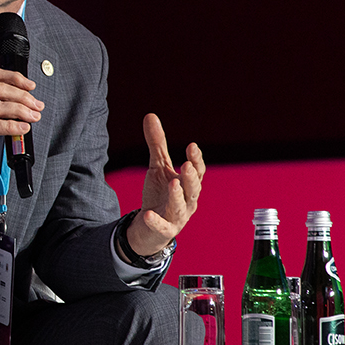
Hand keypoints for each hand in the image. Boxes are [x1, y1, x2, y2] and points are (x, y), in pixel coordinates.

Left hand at [125, 113, 204, 256]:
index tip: (192, 147)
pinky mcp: (164, 230)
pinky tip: (147, 214)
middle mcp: (188, 200)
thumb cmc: (160, 193)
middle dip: (191, 177)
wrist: (150, 226)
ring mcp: (178, 216)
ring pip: (181, 207)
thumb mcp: (157, 166)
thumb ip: (157, 144)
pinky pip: (162, 227)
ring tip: (172, 183)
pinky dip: (156, 221)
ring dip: (178, 196)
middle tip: (187, 165)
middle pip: (193, 189)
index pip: (197, 171)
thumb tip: (150, 115)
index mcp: (189, 184)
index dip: (196, 160)